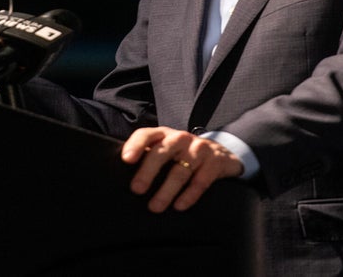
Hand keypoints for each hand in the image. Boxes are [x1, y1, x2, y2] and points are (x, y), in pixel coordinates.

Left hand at [121, 126, 243, 212]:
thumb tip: (121, 177)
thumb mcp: (167, 150)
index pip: (146, 135)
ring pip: (181, 170)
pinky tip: (179, 206)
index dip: (136, 145)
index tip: (126, 160)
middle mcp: (181, 138)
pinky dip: (189, 195)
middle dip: (148, 171)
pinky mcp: (216, 162)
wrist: (221, 154)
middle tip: (136, 189)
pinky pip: (201, 181)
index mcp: (164, 134)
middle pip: (162, 152)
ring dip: (166, 191)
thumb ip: (149, 156)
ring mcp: (199, 149)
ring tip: (155, 207)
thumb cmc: (183, 155)